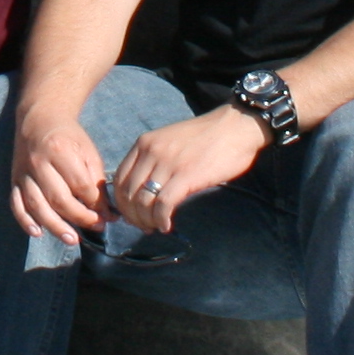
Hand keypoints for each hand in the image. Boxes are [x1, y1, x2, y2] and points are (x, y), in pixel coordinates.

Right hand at [7, 107, 110, 243]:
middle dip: (80, 217)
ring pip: (37, 205)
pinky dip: (25, 221)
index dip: (97, 205)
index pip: (81, 186)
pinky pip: (16, 204)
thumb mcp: (87, 151)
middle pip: (59, 199)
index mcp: (60, 150)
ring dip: (55, 226)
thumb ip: (95, 181)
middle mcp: (38, 162)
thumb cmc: (68, 137)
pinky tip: (38, 233)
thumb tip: (106, 212)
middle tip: (97, 227)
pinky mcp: (14, 180)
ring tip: (72, 239)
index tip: (109, 216)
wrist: (38, 119)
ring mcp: (23, 172)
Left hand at [105, 105, 266, 230]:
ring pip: (143, 201)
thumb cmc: (206, 137)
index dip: (121, 203)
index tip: (132, 215)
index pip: (119, 179)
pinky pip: (163, 204)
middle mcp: (151, 151)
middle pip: (128, 193)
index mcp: (144, 143)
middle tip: (144, 227)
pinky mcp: (185, 175)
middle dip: (133, 216)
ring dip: (146, 221)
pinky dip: (161, 220)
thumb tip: (144, 191)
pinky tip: (167, 226)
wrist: (235, 126)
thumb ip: (154, 160)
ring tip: (156, 227)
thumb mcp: (170, 142)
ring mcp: (167, 163)